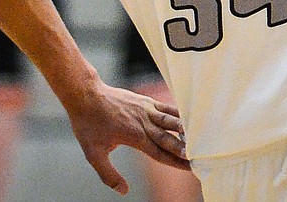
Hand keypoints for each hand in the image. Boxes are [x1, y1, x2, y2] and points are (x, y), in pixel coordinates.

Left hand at [64, 80, 188, 194]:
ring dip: (185, 130)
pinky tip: (187, 118)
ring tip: (200, 137)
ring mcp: (145, 110)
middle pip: (169, 138)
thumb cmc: (88, 124)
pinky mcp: (144, 101)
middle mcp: (143, 122)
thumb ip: (109, 174)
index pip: (160, 153)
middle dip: (185, 149)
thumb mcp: (93, 154)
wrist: (85, 95)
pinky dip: (177, 113)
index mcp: (134, 136)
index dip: (176, 162)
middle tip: (201, 156)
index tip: (190, 168)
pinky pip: (165, 107)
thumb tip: (123, 191)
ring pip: (170, 121)